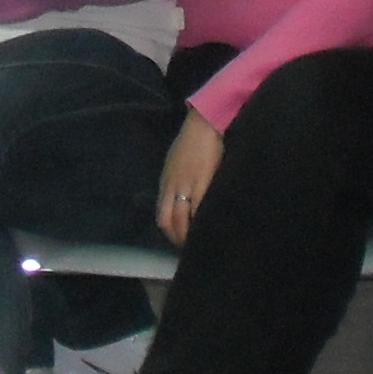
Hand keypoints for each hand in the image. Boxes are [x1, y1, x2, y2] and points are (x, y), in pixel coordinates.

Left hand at [156, 112, 225, 246]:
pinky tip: (210, 229)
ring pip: (182, 220)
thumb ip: (175, 181)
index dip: (170, 231)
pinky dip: (202, 222)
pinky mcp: (203, 183)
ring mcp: (187, 186)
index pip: (162, 215)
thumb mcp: (175, 163)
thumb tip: (180, 198)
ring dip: (189, 235)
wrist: (203, 125)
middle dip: (177, 238)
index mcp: (166, 183)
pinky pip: (200, 209)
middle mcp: (172, 187)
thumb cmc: (191, 142)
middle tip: (189, 248)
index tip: (179, 240)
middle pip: (168, 221)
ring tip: (200, 244)